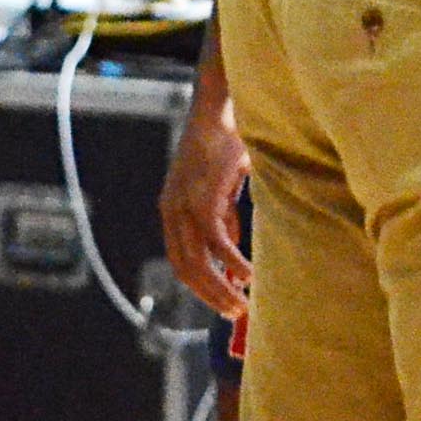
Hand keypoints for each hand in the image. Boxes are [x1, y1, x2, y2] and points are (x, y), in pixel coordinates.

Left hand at [158, 95, 250, 318]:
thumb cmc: (227, 141)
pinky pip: (216, 241)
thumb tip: (230, 246)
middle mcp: (172, 210)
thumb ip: (223, 214)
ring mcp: (184, 205)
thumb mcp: (222, 184)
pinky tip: (248, 274)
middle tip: (235, 313)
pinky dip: (232, 262)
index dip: (201, 285)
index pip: (181, 260)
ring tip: (242, 302)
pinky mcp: (204, 197)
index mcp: (172, 209)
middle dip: (210, 294)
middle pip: (185, 268)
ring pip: (198, 260)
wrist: (222, 107)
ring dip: (220, 286)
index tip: (224, 302)